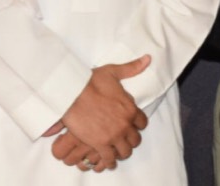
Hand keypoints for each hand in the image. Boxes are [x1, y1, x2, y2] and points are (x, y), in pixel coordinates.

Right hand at [55, 55, 150, 169]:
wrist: (72, 93)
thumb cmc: (90, 81)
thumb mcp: (113, 72)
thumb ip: (132, 68)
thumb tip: (147, 59)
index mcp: (130, 108)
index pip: (143, 123)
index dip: (136, 124)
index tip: (130, 124)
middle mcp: (125, 124)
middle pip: (135, 140)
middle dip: (129, 140)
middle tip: (121, 139)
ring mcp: (113, 135)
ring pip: (125, 152)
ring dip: (121, 151)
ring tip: (115, 151)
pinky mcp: (100, 144)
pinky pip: (110, 159)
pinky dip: (109, 161)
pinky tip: (105, 160)